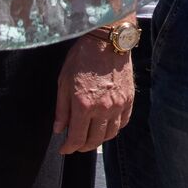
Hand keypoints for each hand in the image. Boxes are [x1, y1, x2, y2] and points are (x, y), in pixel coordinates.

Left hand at [53, 30, 134, 152]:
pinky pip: (123, 122)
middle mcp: (102, 109)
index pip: (76, 139)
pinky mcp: (129, 99)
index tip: (64, 149)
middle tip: (75, 144)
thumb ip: (61, 108)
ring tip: (90, 135)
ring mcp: (118, 104)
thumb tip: (59, 129)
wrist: (108, 39)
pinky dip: (114, 128)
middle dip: (82, 147)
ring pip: (110, 135)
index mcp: (83, 105)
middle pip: (94, 141)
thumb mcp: (63, 80)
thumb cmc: (83, 56)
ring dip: (98, 140)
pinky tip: (106, 124)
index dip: (68, 148)